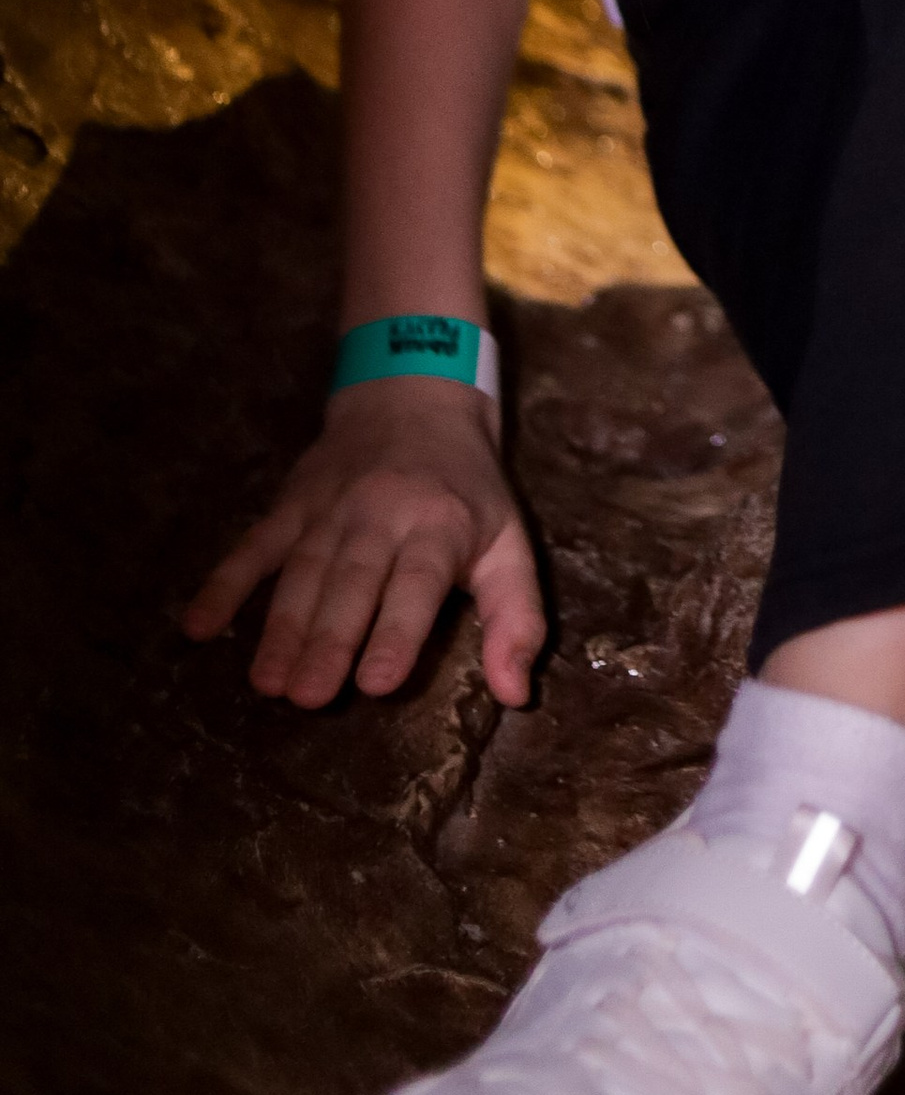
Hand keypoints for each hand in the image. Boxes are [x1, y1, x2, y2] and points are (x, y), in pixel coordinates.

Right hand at [180, 380, 545, 707]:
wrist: (414, 398)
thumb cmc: (467, 491)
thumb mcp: (510, 544)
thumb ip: (516, 619)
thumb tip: (516, 694)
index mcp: (440, 524)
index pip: (418, 582)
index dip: (397, 631)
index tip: (375, 683)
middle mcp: (381, 513)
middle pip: (352, 582)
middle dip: (328, 640)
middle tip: (307, 696)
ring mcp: (329, 508)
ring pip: (302, 571)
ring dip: (281, 627)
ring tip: (266, 683)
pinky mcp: (290, 504)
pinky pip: (252, 545)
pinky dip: (223, 583)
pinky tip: (197, 625)